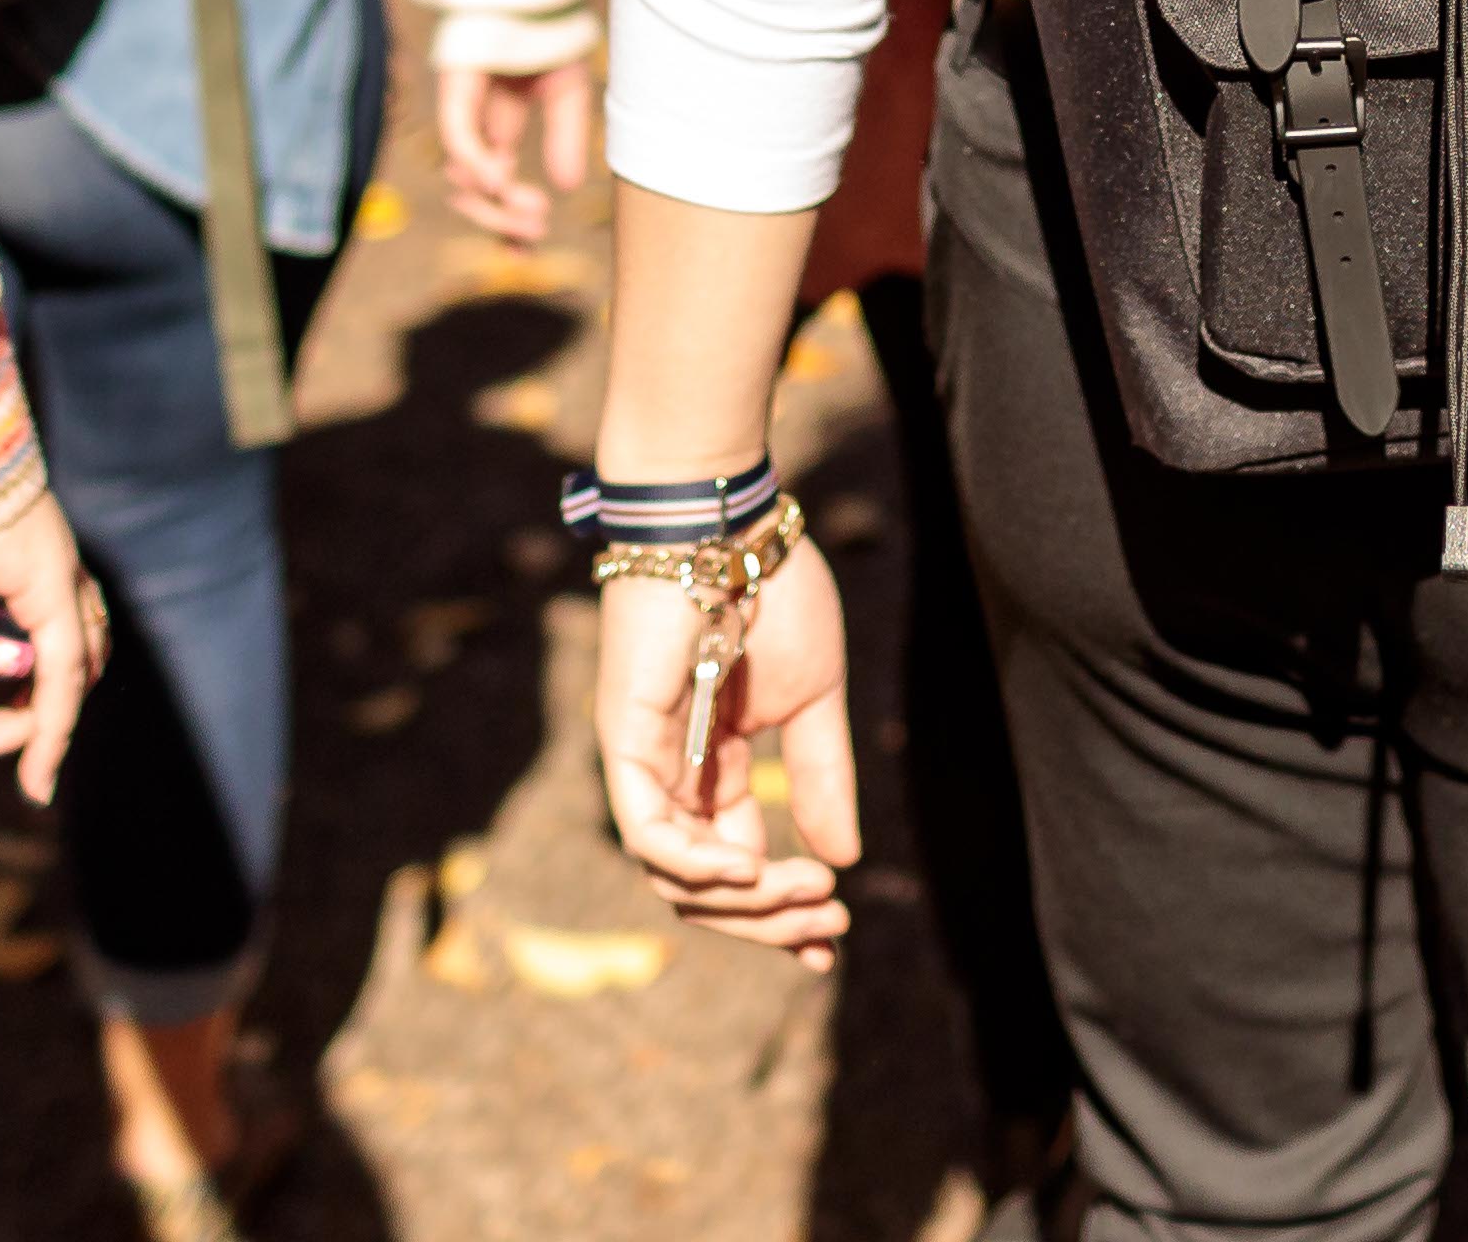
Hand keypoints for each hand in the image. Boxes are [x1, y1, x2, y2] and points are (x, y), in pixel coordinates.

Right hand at [0, 474, 108, 798]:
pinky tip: (36, 770)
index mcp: (12, 554)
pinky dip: (55, 725)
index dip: (28, 676)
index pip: (46, 624)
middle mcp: (45, 565)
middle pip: (71, 654)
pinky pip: (63, 672)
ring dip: (41, 728)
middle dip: (33, 715)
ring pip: (74, 671)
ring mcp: (54, 573)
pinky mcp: (49, 586)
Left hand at [441, 55, 594, 246]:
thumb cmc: (552, 34)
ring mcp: (462, 107)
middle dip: (502, 217)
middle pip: (477, 187)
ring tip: (535, 207)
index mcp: (502, 120)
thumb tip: (568, 188)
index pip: (496, 181)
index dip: (505, 220)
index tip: (522, 254)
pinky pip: (458, 136)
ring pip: (463, 171)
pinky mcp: (454, 88)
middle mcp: (478, 121)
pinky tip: (502, 181)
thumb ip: (566, 138)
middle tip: (538, 230)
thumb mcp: (568, 96)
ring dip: (492, 199)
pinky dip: (477, 164)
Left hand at [590, 528, 861, 966]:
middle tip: (829, 921)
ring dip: (744, 898)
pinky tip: (745, 871)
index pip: (737, 862)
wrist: (732, 525)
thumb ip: (822, 776)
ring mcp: (643, 761)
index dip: (779, 910)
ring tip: (808, 892)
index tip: (831, 942)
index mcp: (714, 767)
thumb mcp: (814, 699)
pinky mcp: (624, 741)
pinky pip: (645, 831)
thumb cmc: (769, 591)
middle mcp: (672, 775)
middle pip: (704, 887)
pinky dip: (690, 863)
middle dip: (768, 917)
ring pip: (673, 874)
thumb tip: (844, 858)